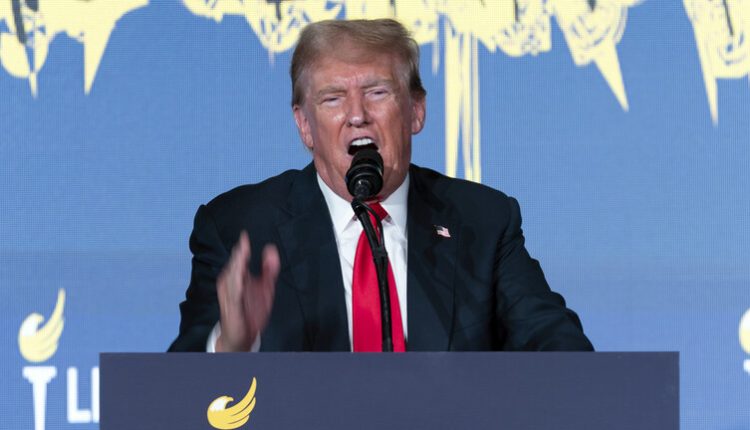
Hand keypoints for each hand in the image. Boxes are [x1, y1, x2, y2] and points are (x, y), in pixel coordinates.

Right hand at [215, 231, 279, 351]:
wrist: (244, 336)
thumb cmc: (251, 311)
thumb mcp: (266, 287)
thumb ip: (269, 269)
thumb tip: (271, 249)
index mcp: (239, 276)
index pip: (240, 259)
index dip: (242, 247)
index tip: (245, 236)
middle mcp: (231, 284)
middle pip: (234, 266)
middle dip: (239, 255)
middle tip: (243, 244)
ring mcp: (230, 295)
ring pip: (231, 278)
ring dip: (235, 267)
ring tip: (240, 255)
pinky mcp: (231, 307)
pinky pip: (233, 295)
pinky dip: (235, 287)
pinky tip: (240, 279)